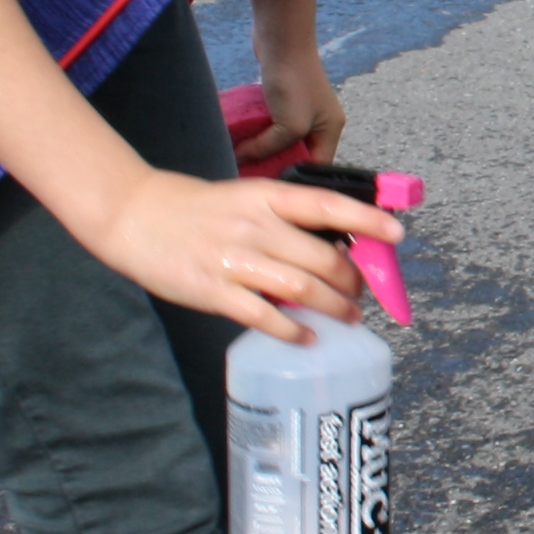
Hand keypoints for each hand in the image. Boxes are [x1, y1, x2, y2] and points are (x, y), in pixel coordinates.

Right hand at [90, 166, 400, 343]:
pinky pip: (264, 316)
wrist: (136, 215)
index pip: (326, 204)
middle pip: (322, 257)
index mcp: (266, 196)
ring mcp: (234, 259)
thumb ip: (286, 219)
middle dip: (352, 281)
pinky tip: (307, 337)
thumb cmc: (200, 209)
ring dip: (333, 307)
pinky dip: (292, 330)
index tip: (396, 234)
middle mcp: (254, 226)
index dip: (366, 218)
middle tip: (361, 294)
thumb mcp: (247, 198)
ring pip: (301, 288)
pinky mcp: (213, 291)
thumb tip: (335, 249)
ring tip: (348, 317)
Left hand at [234, 50, 344, 171]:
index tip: (268, 183)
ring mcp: (302, 109)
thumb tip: (241, 158)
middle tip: (251, 173)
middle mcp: (320, 122)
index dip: (294, 176)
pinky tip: (242, 136)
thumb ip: (269, 148)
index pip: (317, 166)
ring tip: (242, 157)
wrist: (281, 39)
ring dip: (263, 147)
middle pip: (298, 154)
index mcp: (331, 130)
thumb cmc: (294, 83)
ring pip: (281, 140)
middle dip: (275, 163)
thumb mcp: (289, 126)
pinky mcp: (283, 98)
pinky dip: (257, 132)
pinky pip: (270, 124)